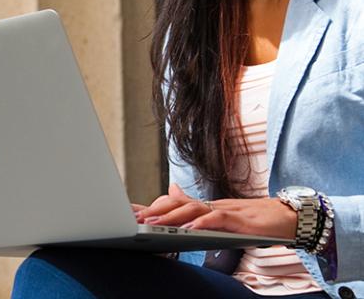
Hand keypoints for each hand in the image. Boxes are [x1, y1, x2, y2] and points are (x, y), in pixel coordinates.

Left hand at [135, 183, 296, 239]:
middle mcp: (214, 206)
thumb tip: (174, 194)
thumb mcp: (224, 216)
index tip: (132, 213)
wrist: (291, 217)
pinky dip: (203, 223)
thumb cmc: (257, 219)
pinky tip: (189, 229)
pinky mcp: (241, 220)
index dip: (153, 208)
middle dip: (155, 212)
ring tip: (153, 224)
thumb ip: (200, 209)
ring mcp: (227, 211)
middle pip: (179, 206)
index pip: (176, 204)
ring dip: (171, 217)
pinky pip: (219, 220)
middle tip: (135, 220)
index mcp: (208, 207)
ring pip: (194, 210)